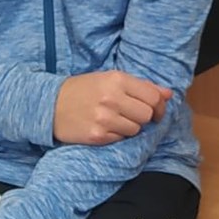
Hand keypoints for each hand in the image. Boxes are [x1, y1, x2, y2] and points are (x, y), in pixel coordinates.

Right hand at [52, 69, 171, 144]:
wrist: (50, 104)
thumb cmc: (84, 90)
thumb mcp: (111, 79)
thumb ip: (141, 86)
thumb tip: (168, 94)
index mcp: (117, 79)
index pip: (153, 97)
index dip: (158, 105)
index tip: (154, 109)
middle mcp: (111, 98)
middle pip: (147, 115)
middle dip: (144, 116)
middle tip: (131, 114)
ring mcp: (104, 119)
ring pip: (136, 129)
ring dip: (130, 127)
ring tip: (115, 119)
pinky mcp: (97, 136)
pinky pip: (121, 139)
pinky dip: (117, 135)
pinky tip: (105, 127)